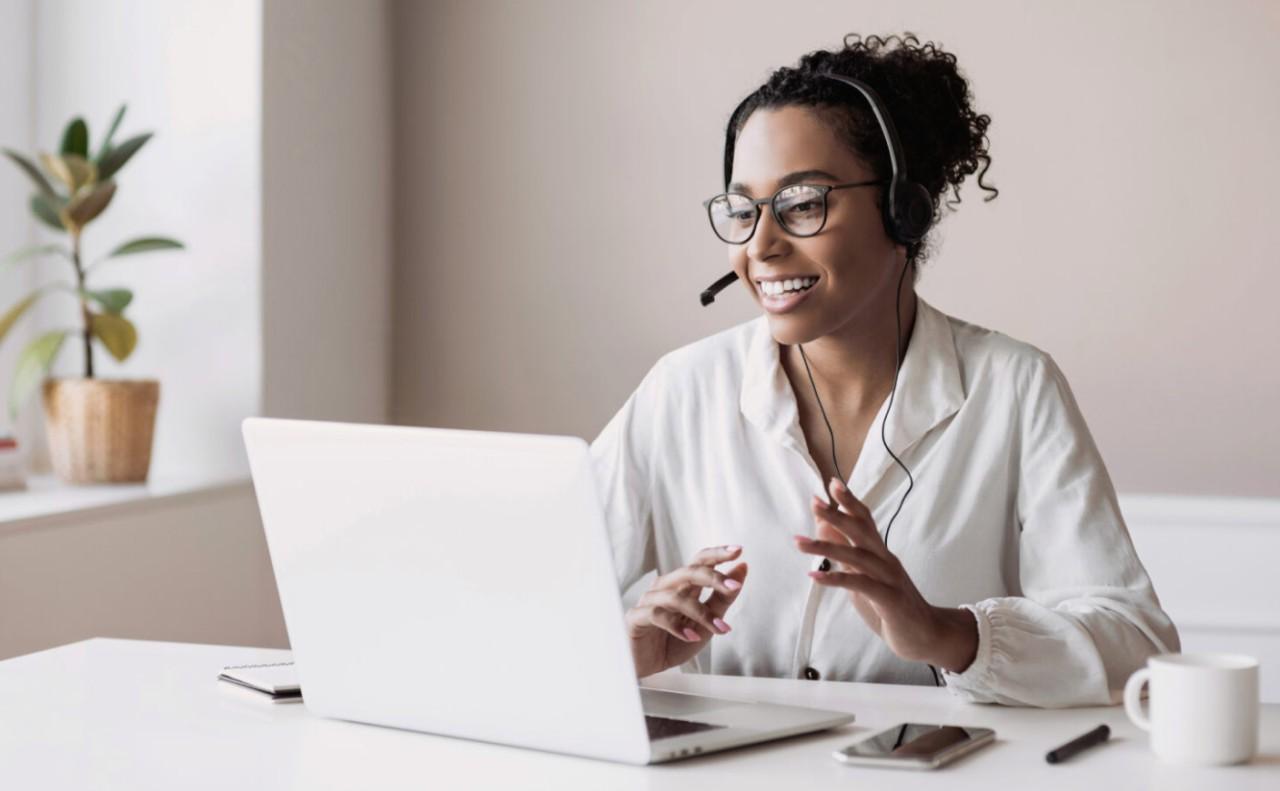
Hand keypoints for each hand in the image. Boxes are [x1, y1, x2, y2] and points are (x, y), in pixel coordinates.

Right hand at [624, 545, 747, 677]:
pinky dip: (677, 626)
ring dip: (701, 613)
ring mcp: (649, 600)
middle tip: (734, 587)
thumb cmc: (674, 642)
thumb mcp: (707, 623)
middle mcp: (665, 587)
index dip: (717, 554)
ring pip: (675, 596)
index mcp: (683, 585)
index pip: (699, 561)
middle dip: (714, 577)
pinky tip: (691, 637)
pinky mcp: (636, 617)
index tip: (738, 550)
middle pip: (689, 572)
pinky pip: (657, 614)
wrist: (648, 667)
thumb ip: (723, 598)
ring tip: (719, 628)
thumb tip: (742, 567)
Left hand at [792, 478, 976, 673]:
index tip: (830, 484)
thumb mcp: (864, 578)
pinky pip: (860, 585)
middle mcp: (886, 561)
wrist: (927, 636)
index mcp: (881, 554)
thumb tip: (824, 530)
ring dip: (826, 547)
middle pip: (862, 531)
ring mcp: (889, 579)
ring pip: (857, 556)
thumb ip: (846, 556)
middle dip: (837, 515)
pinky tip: (814, 576)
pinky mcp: (889, 599)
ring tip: (799, 542)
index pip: (865, 521)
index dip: (849, 503)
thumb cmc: (892, 607)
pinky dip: (837, 579)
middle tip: (814, 501)